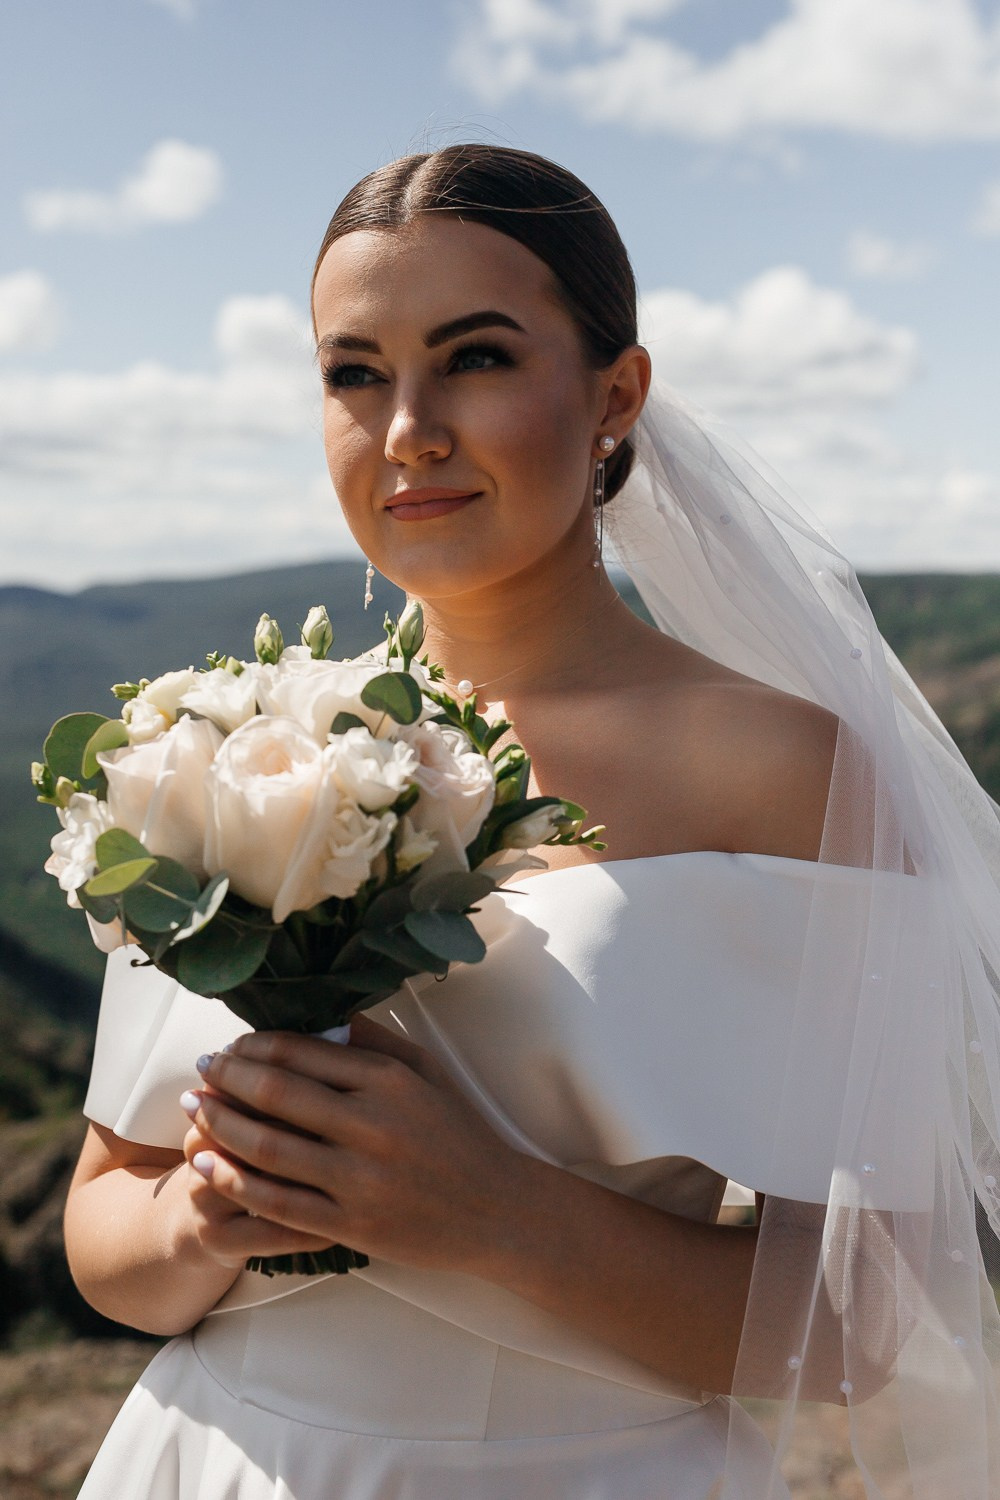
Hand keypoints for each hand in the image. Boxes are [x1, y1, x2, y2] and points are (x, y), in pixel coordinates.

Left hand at [179, 1015, 528, 1273]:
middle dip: (226, 1077)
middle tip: (200, 1068)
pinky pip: (277, 1201)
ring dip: (220, 1124)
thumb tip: (322, 1016)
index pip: (302, 1053)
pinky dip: (234, 1180)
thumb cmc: (460, 1135)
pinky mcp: (351, 1225)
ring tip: (193, 1109)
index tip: (229, 1045)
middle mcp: (372, 1124)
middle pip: (276, 1093)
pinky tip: (206, 1164)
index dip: (254, 1046)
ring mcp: (360, 1178)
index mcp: (388, 1080)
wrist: (497, 1210)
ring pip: (269, 1146)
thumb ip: (374, 1043)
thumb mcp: (427, 1074)